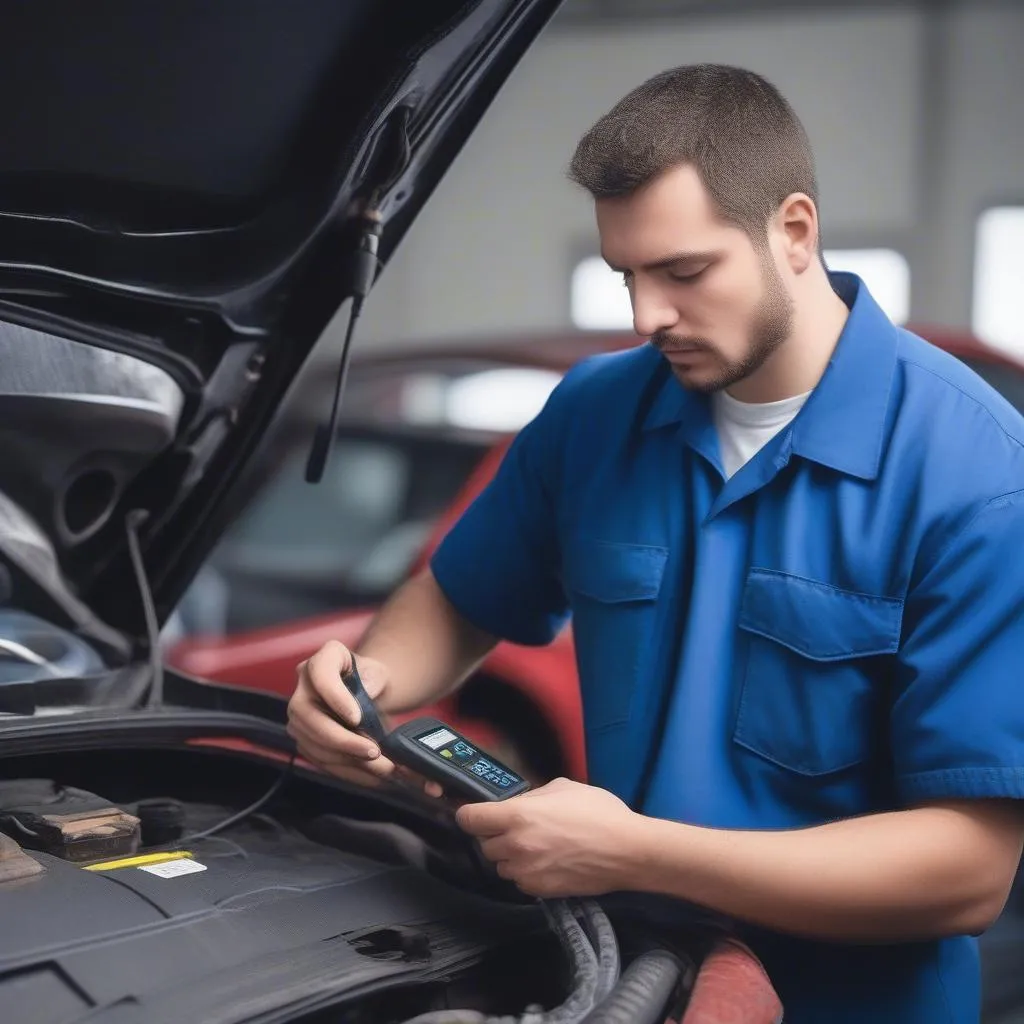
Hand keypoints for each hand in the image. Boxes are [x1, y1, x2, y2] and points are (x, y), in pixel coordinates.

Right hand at [286, 640, 441, 796]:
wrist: (367, 695)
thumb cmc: (372, 679)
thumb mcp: (380, 672)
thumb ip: (374, 678)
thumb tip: (367, 693)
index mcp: (323, 660)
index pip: (320, 674)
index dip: (335, 697)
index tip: (358, 718)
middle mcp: (303, 687)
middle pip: (309, 716)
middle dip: (342, 740)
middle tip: (374, 752)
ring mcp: (300, 717)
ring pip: (313, 744)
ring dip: (348, 761)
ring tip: (381, 768)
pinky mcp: (305, 740)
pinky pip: (321, 761)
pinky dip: (347, 771)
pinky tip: (371, 776)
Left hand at [455, 777, 638, 896]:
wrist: (627, 851)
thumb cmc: (598, 812)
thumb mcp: (563, 788)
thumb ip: (532, 797)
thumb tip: (518, 804)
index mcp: (517, 816)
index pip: (469, 819)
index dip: (470, 814)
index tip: (478, 814)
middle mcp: (515, 846)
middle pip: (484, 844)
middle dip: (495, 835)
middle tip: (517, 828)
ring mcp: (526, 872)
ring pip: (500, 865)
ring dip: (510, 856)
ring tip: (535, 846)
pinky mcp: (539, 891)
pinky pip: (519, 881)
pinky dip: (526, 872)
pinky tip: (546, 862)